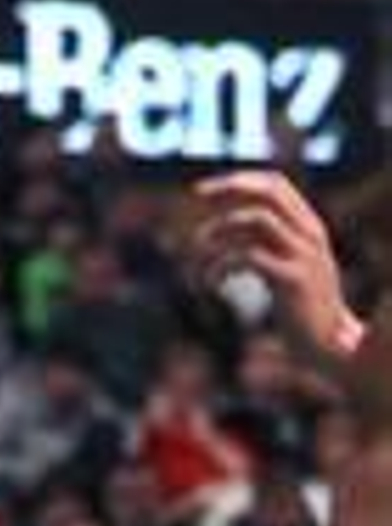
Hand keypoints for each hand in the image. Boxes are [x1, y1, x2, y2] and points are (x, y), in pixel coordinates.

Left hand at [189, 172, 361, 375]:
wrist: (330, 347)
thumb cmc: (301, 307)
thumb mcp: (285, 266)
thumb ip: (264, 243)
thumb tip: (220, 227)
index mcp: (309, 227)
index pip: (276, 183)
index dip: (239, 179)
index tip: (203, 191)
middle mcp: (311, 234)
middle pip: (268, 192)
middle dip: (228, 186)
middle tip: (195, 193)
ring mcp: (305, 255)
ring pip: (255, 218)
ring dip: (219, 229)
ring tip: (198, 251)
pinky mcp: (294, 279)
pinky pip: (248, 256)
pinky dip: (220, 265)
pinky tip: (210, 284)